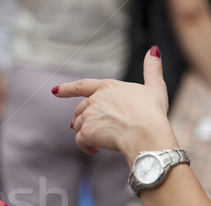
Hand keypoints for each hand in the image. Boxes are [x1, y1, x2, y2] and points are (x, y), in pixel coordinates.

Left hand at [53, 47, 175, 161]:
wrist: (147, 133)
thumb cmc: (153, 113)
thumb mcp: (155, 88)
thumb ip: (152, 70)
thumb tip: (153, 50)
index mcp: (108, 86)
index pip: (82, 86)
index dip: (67, 89)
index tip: (55, 91)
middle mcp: (95, 99)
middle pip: (80, 109)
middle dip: (83, 118)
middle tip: (95, 128)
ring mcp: (89, 115)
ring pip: (78, 125)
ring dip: (86, 132)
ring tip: (101, 140)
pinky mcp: (87, 132)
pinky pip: (80, 140)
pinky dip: (86, 146)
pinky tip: (95, 150)